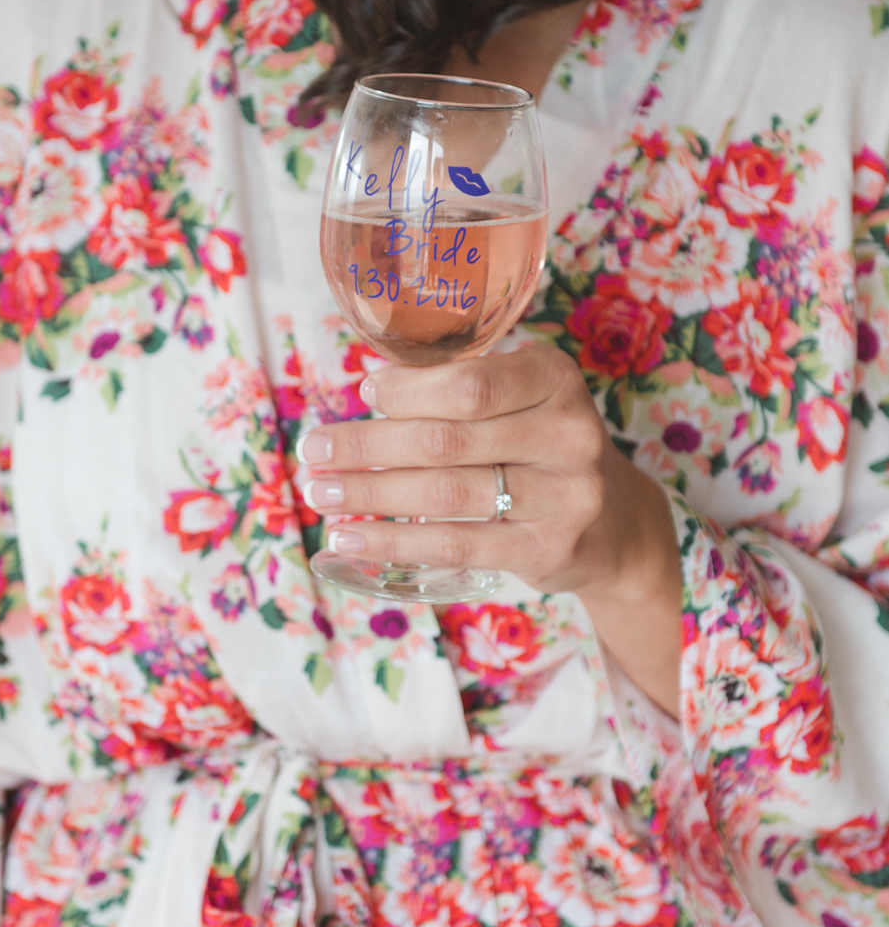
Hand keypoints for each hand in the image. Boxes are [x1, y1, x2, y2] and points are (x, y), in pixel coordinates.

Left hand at [300, 344, 682, 714]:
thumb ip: (459, 391)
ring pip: (445, 494)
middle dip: (367, 446)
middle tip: (314, 450)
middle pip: (446, 440)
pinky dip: (395, 542)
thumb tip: (371, 392)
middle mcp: (568, 433)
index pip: (470, 385)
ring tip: (321, 493)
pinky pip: (456, 546)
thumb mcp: (519, 399)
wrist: (612, 523)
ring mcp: (564, 496)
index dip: (406, 392)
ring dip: (371, 494)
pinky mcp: (548, 548)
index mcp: (554, 378)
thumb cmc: (538, 444)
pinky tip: (352, 538)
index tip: (361, 393)